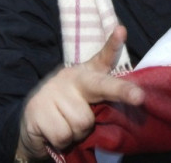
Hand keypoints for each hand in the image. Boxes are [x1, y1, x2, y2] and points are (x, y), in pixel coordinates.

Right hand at [16, 26, 143, 159]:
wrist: (32, 125)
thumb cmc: (67, 113)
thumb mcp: (86, 104)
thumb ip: (103, 101)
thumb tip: (131, 101)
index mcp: (86, 75)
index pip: (102, 58)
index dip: (112, 44)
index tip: (122, 31)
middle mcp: (70, 77)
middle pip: (100, 86)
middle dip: (121, 90)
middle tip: (138, 97)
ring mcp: (52, 90)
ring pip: (83, 122)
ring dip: (77, 133)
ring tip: (66, 126)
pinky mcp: (36, 107)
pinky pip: (64, 134)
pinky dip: (63, 140)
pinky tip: (53, 132)